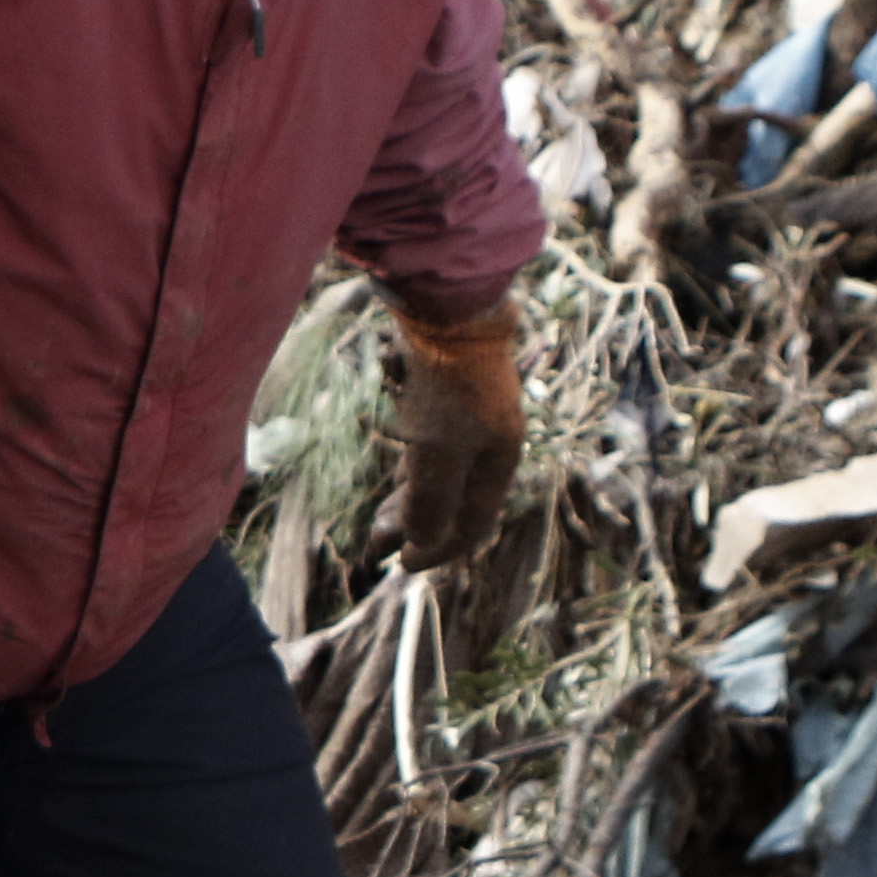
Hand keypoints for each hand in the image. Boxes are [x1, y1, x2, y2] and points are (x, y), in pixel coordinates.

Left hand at [384, 298, 529, 569]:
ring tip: (378, 522)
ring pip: (439, 473)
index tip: (401, 565)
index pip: (473, 523)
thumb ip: (431, 500)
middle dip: (417, 526)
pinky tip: (394, 471)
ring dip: (408, 500)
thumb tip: (422, 541)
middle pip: (453, 500)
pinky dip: (409, 466)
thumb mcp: (436, 450)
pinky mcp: (444, 396)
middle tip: (377, 544)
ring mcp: (467, 419)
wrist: (448, 311)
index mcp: (498, 461)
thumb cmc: (446, 383)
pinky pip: (428, 445)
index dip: (439, 549)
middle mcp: (488, 443)